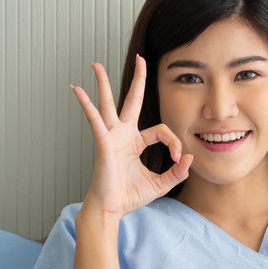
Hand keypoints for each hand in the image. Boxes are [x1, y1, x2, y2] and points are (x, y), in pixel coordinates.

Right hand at [71, 55, 192, 219]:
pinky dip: (86, 105)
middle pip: (132, 101)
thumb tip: (190, 159)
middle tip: (141, 59)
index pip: (161, 131)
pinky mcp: (103, 143)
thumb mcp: (161, 184)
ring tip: (95, 64)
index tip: (178, 160)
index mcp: (136, 142)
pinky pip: (95, 120)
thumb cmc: (130, 196)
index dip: (174, 143)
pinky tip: (77, 90)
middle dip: (138, 80)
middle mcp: (123, 135)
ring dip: (103, 83)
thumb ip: (177, 172)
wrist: (111, 209)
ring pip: (108, 104)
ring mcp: (111, 137)